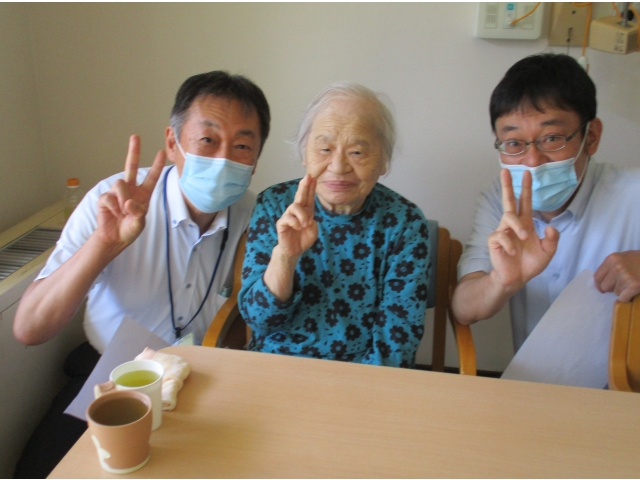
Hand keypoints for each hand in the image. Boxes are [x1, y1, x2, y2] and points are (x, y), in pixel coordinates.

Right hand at [96, 135, 165, 247]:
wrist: (114, 238)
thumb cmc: (129, 229)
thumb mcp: (139, 223)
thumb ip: (138, 212)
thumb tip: (128, 202)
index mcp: (143, 195)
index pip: (151, 178)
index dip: (156, 166)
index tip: (161, 152)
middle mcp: (130, 190)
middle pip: (131, 167)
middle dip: (133, 151)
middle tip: (135, 136)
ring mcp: (116, 192)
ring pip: (120, 184)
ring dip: (122, 199)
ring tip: (122, 212)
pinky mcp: (104, 198)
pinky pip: (109, 197)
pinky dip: (113, 208)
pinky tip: (114, 214)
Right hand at [275, 174, 317, 260]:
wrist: (294, 251)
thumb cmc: (303, 239)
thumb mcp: (313, 231)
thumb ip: (312, 222)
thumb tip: (308, 217)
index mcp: (306, 212)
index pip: (308, 198)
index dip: (310, 188)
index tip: (313, 178)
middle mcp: (297, 212)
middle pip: (300, 196)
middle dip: (304, 186)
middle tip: (308, 177)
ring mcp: (288, 216)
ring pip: (295, 206)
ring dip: (302, 215)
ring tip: (305, 224)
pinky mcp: (282, 223)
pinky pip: (288, 218)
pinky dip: (295, 223)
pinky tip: (298, 228)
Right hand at [487, 169, 559, 292]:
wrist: (517, 279)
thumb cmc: (530, 263)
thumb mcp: (548, 252)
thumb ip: (552, 239)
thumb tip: (549, 226)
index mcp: (525, 223)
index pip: (525, 202)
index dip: (526, 188)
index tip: (527, 173)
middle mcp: (513, 224)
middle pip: (508, 200)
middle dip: (507, 185)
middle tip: (505, 170)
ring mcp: (503, 232)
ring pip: (507, 217)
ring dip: (517, 227)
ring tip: (524, 238)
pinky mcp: (495, 241)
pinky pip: (501, 236)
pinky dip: (509, 244)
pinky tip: (511, 252)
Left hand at [594, 251, 639, 301]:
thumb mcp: (624, 257)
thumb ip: (611, 266)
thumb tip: (598, 282)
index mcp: (612, 259)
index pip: (597, 277)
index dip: (600, 285)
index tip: (604, 289)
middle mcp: (617, 266)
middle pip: (604, 287)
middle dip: (613, 288)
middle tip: (623, 285)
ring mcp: (626, 276)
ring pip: (616, 293)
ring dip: (623, 291)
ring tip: (632, 284)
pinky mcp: (635, 285)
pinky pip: (623, 298)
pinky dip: (628, 297)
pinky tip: (634, 292)